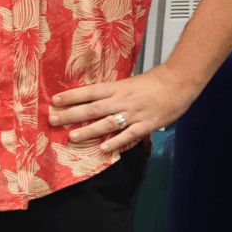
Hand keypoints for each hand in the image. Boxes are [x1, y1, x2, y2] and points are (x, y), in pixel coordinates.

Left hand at [49, 64, 201, 153]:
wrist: (179, 82)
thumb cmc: (154, 82)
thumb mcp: (128, 83)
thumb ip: (112, 92)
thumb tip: (93, 98)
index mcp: (117, 88)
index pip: (88, 92)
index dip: (70, 96)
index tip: (54, 101)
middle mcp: (122, 100)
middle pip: (92, 108)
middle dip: (70, 114)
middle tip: (53, 120)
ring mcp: (133, 113)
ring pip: (106, 123)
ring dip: (88, 131)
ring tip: (72, 137)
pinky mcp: (146, 125)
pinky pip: (128, 135)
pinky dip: (116, 142)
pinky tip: (103, 149)